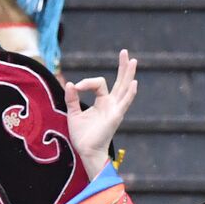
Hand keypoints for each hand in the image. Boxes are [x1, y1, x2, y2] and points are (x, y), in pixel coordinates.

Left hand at [64, 49, 138, 178]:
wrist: (86, 151)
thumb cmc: (82, 136)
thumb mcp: (74, 113)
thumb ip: (72, 99)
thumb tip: (70, 83)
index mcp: (102, 102)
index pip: (98, 84)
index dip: (86, 83)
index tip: (76, 88)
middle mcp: (111, 104)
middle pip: (119, 81)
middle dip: (122, 67)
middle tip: (125, 52)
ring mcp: (115, 109)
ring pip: (124, 88)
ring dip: (128, 74)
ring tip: (133, 61)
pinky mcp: (115, 116)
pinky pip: (124, 103)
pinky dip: (130, 93)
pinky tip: (134, 83)